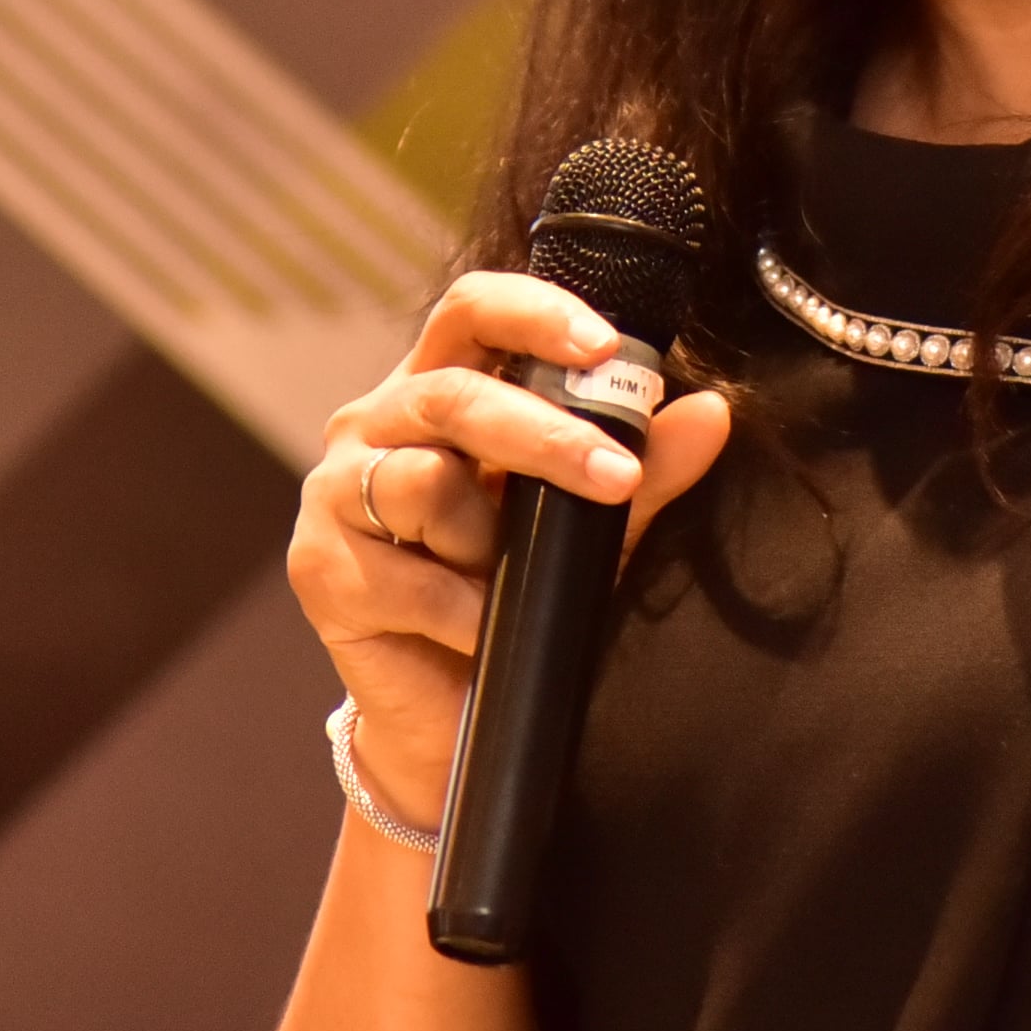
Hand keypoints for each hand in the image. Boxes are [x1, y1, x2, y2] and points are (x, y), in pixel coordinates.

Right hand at [287, 270, 732, 824]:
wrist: (454, 718)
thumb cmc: (518, 597)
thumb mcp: (592, 527)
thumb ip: (645, 471)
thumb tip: (712, 413)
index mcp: (439, 390)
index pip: (472, 312)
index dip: (533, 313)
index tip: (605, 347)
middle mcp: (375, 425)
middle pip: (452, 393)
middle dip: (544, 434)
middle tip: (616, 477)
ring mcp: (334, 493)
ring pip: (423, 479)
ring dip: (487, 541)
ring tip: (504, 580)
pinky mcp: (319, 569)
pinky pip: (407, 575)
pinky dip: (461, 611)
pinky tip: (478, 632)